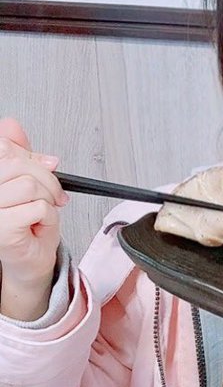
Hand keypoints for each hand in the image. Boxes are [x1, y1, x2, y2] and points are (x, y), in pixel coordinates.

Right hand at [0, 117, 68, 285]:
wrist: (30, 260)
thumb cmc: (28, 225)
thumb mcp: (28, 181)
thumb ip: (21, 155)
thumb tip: (12, 126)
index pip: (3, 148)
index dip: (30, 155)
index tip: (48, 165)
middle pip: (18, 164)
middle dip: (46, 179)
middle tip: (53, 195)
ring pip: (29, 185)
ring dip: (48, 200)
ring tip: (43, 212)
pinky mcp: (1, 227)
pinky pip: (37, 207)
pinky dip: (48, 216)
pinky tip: (40, 225)